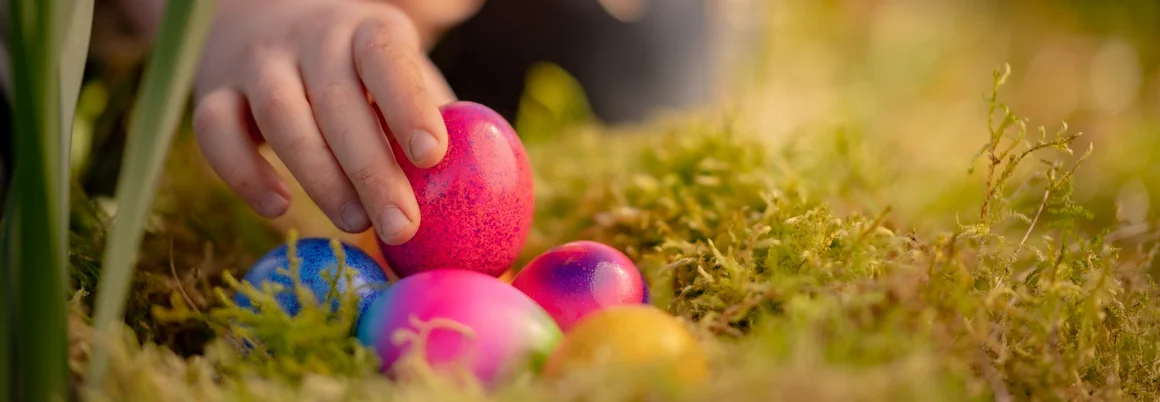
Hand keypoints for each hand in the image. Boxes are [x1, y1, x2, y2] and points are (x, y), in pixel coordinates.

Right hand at [191, 0, 457, 244]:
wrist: (266, 19)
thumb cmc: (360, 73)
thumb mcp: (398, 77)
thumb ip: (432, 122)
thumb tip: (486, 195)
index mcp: (368, 30)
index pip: (386, 58)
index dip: (407, 104)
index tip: (432, 155)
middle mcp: (311, 38)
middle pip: (337, 100)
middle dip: (371, 169)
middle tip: (401, 226)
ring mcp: (258, 62)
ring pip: (279, 114)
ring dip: (318, 176)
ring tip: (354, 223)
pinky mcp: (214, 91)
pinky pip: (215, 130)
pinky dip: (243, 171)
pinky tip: (278, 207)